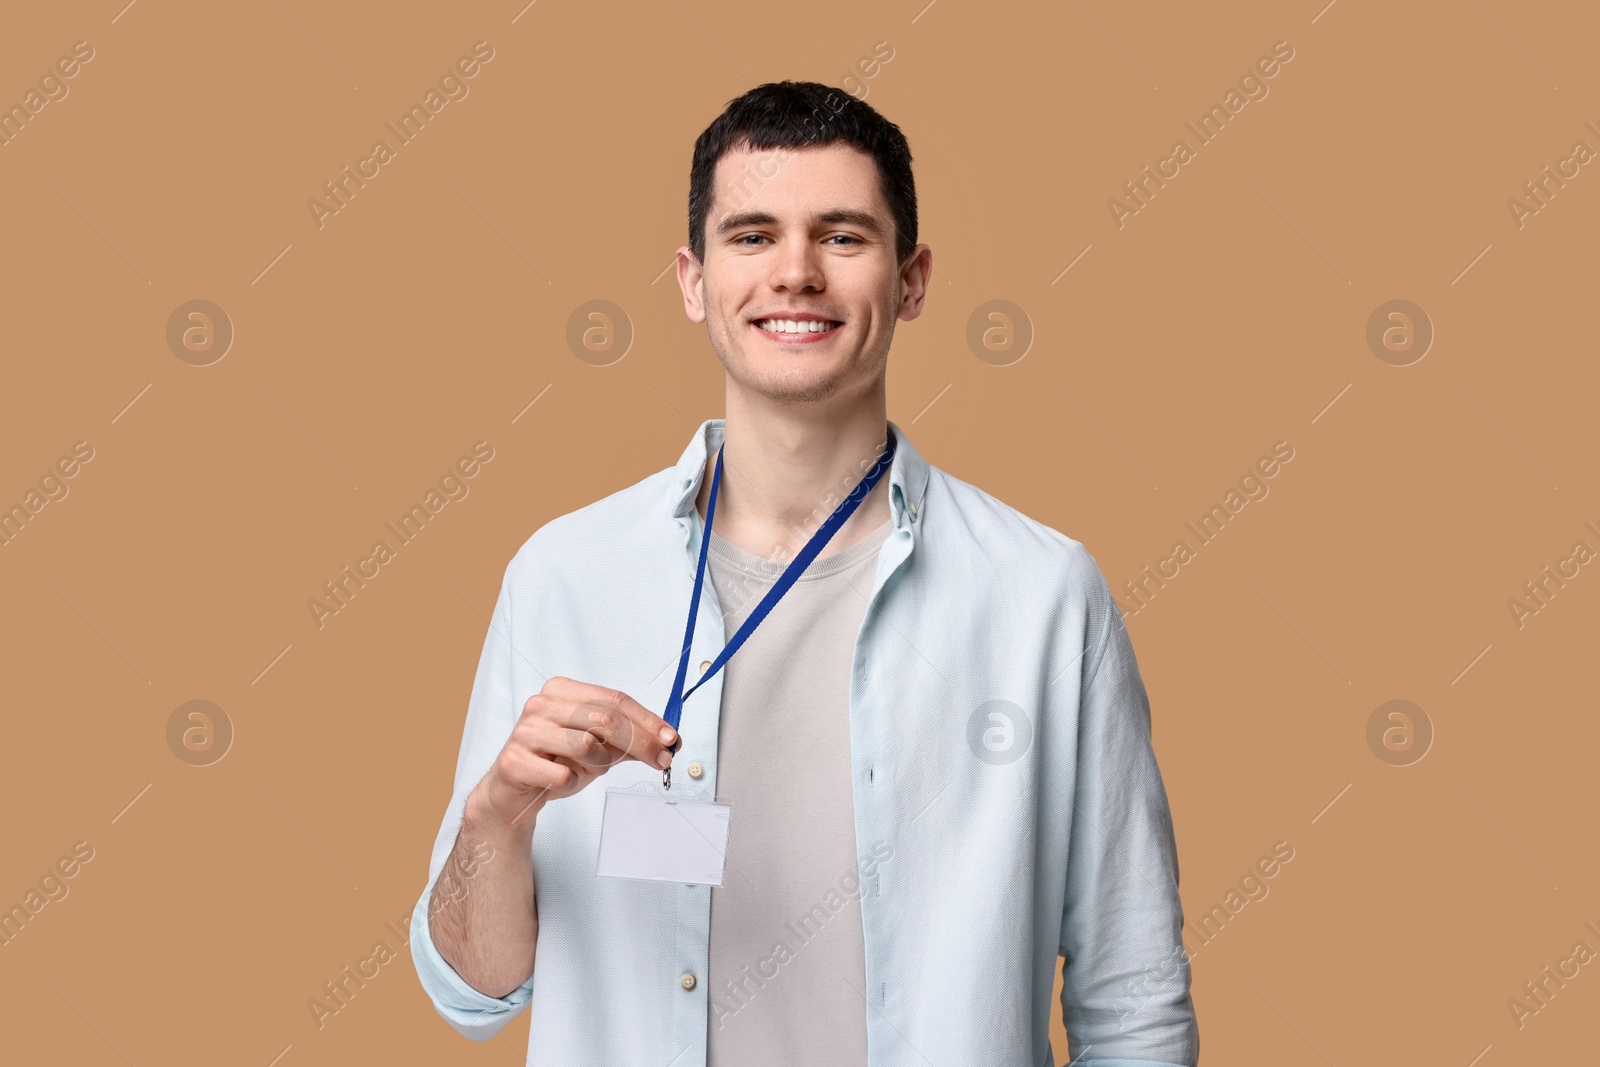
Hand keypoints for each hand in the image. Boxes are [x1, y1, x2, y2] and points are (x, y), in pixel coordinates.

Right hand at [467, 676, 677, 833]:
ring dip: (597, 766)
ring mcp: (526, 731)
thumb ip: (628, 741)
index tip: (671, 738)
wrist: (512, 791)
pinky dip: (570, 784)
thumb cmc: (556, 762)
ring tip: (585, 771)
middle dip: (640, 743)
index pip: (616, 700)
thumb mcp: (597, 748)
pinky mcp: (515, 760)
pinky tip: (559, 782)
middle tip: (661, 761)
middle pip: (606, 720)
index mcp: (563, 690)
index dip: (647, 720)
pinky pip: (563, 775)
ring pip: (586, 746)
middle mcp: (542, 704)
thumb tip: (667, 742)